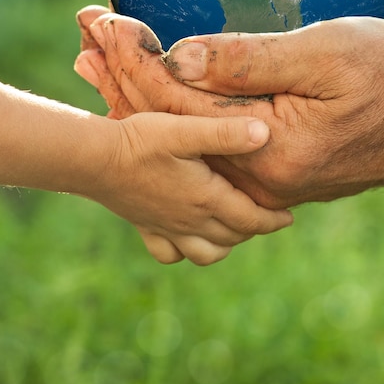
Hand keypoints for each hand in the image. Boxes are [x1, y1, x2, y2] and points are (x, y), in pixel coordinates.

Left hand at [75, 6, 383, 209]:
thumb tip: (179, 56)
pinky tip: (153, 91)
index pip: (177, 104)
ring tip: (97, 64)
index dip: (134, 59)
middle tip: (82, 38)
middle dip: (121, 78)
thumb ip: (251, 61)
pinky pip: (205, 143)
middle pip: (169, 127)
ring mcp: (260, 178)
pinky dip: (174, 111)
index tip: (100, 20)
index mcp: (266, 150)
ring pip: (183, 138)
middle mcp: (254, 176)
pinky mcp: (268, 169)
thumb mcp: (327, 54)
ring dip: (139, 96)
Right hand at [96, 110, 293, 265]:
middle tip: (266, 216)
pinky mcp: (146, 227)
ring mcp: (166, 228)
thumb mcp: (185, 130)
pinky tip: (188, 235)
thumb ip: (225, 133)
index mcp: (206, 198)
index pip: (251, 219)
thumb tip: (264, 134)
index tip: (289, 216)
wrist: (94, 159)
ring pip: (207, 253)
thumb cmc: (141, 140)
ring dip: (225, 244)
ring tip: (233, 227)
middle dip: (254, 229)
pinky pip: (170, 254)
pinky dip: (185, 251)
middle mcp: (189, 220)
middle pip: (233, 236)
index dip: (274, 219)